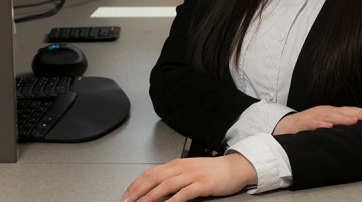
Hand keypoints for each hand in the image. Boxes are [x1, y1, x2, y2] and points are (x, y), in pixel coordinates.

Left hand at [122, 153, 256, 201]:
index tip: (127, 194)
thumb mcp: (189, 170)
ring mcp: (192, 175)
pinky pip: (185, 192)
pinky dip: (174, 200)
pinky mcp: (203, 184)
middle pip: (154, 178)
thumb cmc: (212, 170)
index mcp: (176, 164)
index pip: (150, 173)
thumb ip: (173, 177)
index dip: (136, 184)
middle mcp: (182, 168)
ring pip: (166, 185)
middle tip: (128, 200)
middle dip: (138, 190)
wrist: (234, 167)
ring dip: (151, 195)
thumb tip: (155, 188)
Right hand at [272, 105, 361, 134]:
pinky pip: (312, 124)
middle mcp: (324, 112)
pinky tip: (328, 126)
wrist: (285, 126)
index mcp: (331, 112)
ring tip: (354, 120)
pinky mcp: (303, 123)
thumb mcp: (326, 123)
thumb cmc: (308, 125)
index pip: (350, 111)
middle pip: (343, 111)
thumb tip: (358, 129)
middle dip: (358, 113)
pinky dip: (320, 124)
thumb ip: (339, 125)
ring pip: (330, 116)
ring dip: (342, 118)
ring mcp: (313, 116)